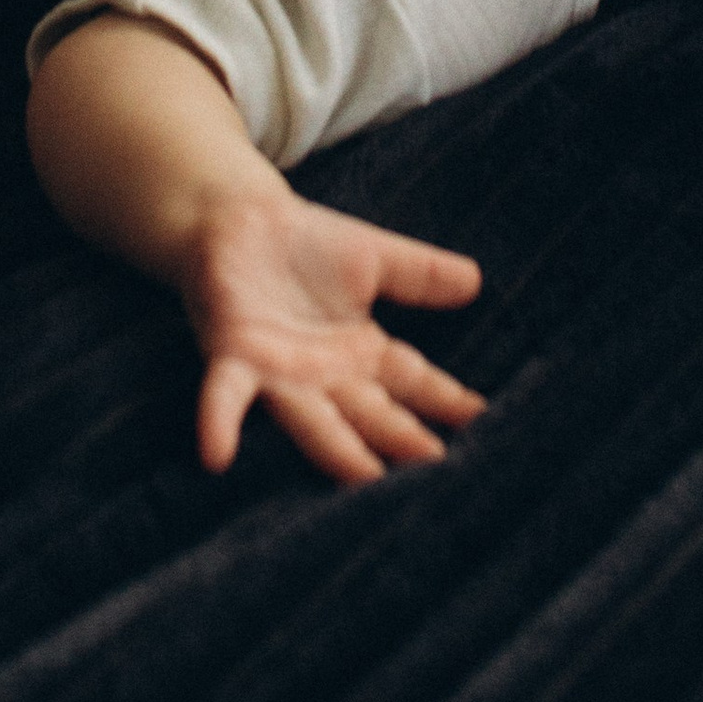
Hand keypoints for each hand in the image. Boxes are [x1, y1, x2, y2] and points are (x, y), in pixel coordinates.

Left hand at [181, 182, 485, 485]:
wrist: (236, 220)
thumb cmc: (303, 244)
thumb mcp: (372, 256)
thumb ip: (420, 274)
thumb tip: (476, 280)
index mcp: (360, 353)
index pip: (412, 381)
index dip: (446, 400)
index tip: (485, 422)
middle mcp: (323, 376)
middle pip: (371, 413)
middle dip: (402, 440)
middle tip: (441, 471)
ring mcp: (278, 373)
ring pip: (313, 420)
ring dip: (336, 451)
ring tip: (365, 480)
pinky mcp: (233, 356)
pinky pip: (224, 396)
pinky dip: (219, 423)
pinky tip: (217, 454)